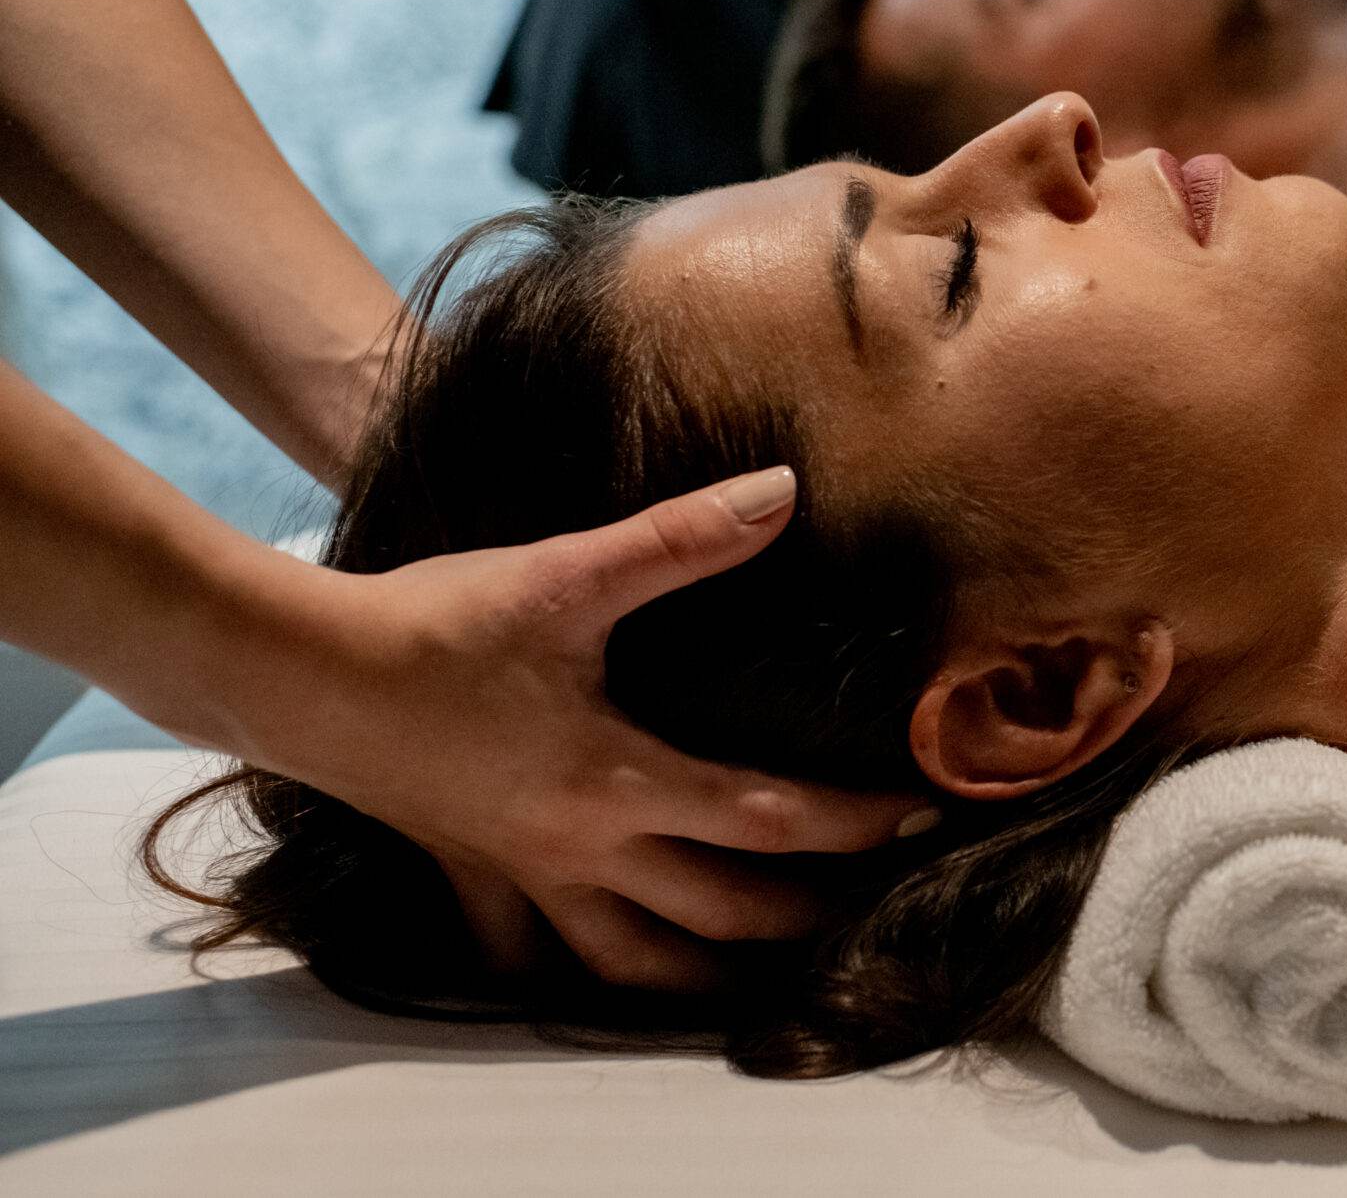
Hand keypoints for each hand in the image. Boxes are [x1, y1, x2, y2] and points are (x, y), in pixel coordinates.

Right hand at [238, 467, 929, 990]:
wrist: (298, 672)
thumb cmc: (434, 625)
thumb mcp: (565, 575)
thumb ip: (681, 539)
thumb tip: (782, 491)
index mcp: (617, 780)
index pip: (768, 819)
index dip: (855, 822)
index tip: (924, 813)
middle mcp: (580, 847)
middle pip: (717, 913)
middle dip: (801, 918)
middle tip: (872, 910)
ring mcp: (522, 873)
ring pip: (626, 962)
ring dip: (698, 976)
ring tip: (758, 980)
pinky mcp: (470, 872)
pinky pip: (526, 954)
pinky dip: (567, 972)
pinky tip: (597, 969)